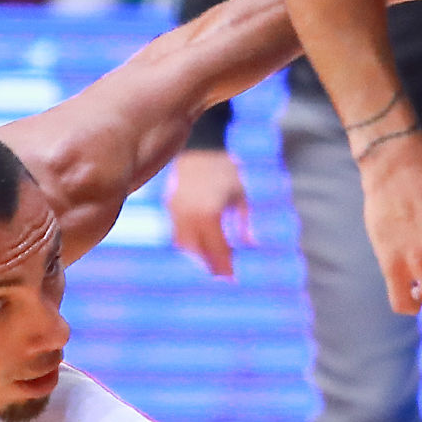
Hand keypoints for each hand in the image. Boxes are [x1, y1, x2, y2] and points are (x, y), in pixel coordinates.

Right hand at [168, 148, 250, 276]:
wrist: (203, 143)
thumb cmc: (227, 167)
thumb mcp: (242, 192)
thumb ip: (245, 219)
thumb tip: (251, 243)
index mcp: (208, 212)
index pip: (216, 248)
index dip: (224, 265)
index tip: (232, 278)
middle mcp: (188, 212)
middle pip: (195, 250)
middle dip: (208, 264)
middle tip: (222, 275)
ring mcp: (176, 208)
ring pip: (183, 241)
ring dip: (196, 254)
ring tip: (211, 262)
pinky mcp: (170, 203)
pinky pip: (177, 229)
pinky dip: (188, 239)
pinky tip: (200, 243)